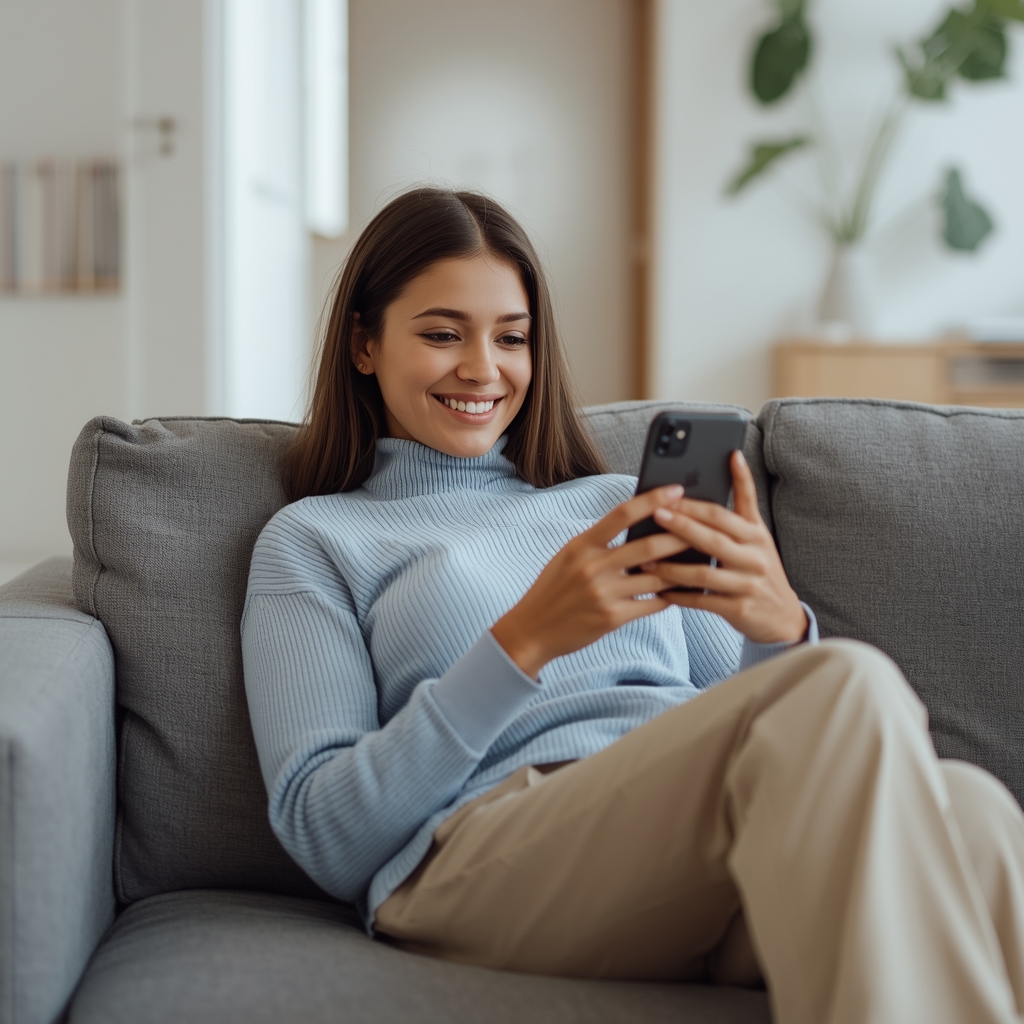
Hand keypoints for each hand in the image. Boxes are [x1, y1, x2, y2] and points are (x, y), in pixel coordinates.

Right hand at [491, 486, 688, 677]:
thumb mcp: (569, 557)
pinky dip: (669, 597)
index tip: (675, 490)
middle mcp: (593, 566)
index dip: (652, 500)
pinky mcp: (612, 618)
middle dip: (680, 536)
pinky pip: (651, 604)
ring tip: (700, 560)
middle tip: (703, 527)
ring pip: (656, 577)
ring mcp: (603, 593)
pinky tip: (680, 592)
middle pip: (647, 546)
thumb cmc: (554, 589)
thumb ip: (598, 542)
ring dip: (681, 569)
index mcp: (582, 544)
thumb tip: (635, 525)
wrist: (533, 629)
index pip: (622, 513)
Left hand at [641, 450, 807, 644]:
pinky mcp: (739, 610)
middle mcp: (754, 558)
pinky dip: (679, 596)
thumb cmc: (761, 566)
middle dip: (682, 527)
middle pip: (713, 539)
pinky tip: (660, 590)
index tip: (669, 493)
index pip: (722, 515)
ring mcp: (747, 585)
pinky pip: (702, 602)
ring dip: (671, 567)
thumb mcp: (758, 532)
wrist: (783, 615)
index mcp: (755, 535)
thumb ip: (744, 498)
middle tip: (655, 515)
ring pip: (703, 574)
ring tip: (645, 561)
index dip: (695, 505)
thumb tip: (734, 455)